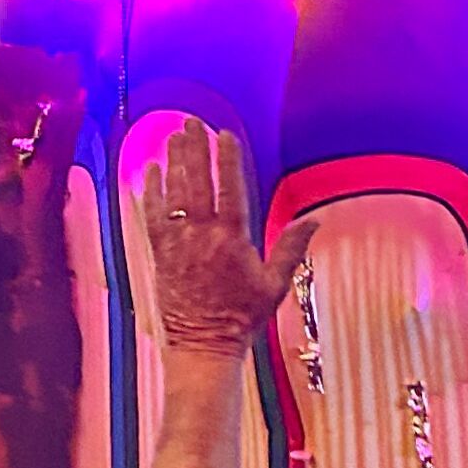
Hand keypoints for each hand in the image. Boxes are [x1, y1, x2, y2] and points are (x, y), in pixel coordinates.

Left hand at [142, 122, 304, 356]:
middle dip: (195, 150)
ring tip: (174, 135)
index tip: (224, 134)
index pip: (230, 189)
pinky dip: (152, 191)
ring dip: (174, 162)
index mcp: (232, 240)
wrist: (203, 345)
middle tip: (192, 122)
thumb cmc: (243, 317)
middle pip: (197, 183)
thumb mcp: (276, 284)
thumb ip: (292, 247)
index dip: (227, 160)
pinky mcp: (160, 253)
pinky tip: (152, 170)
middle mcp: (202, 237)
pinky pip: (153, 215)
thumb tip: (315, 220)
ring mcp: (178, 244)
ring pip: (174, 194)